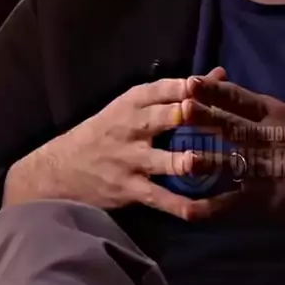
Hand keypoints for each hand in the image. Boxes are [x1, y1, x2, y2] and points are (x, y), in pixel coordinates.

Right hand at [2, 67, 225, 214]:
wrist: (63, 169)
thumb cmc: (109, 131)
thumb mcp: (136, 105)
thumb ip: (179, 91)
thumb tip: (221, 73)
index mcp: (134, 102)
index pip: (163, 88)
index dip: (190, 86)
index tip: (216, 84)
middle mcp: (132, 127)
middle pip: (163, 118)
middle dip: (189, 116)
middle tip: (218, 117)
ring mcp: (130, 159)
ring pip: (163, 160)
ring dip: (188, 162)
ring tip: (213, 163)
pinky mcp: (130, 188)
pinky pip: (158, 198)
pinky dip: (180, 205)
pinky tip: (203, 210)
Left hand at [180, 77, 284, 228]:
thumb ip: (259, 111)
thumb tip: (222, 92)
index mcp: (277, 115)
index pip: (241, 99)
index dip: (215, 90)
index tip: (190, 81)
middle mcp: (270, 139)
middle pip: (233, 126)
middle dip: (205, 118)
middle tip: (179, 108)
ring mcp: (267, 171)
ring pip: (230, 165)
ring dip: (204, 161)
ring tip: (180, 158)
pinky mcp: (265, 201)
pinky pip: (231, 205)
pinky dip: (207, 208)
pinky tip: (186, 209)